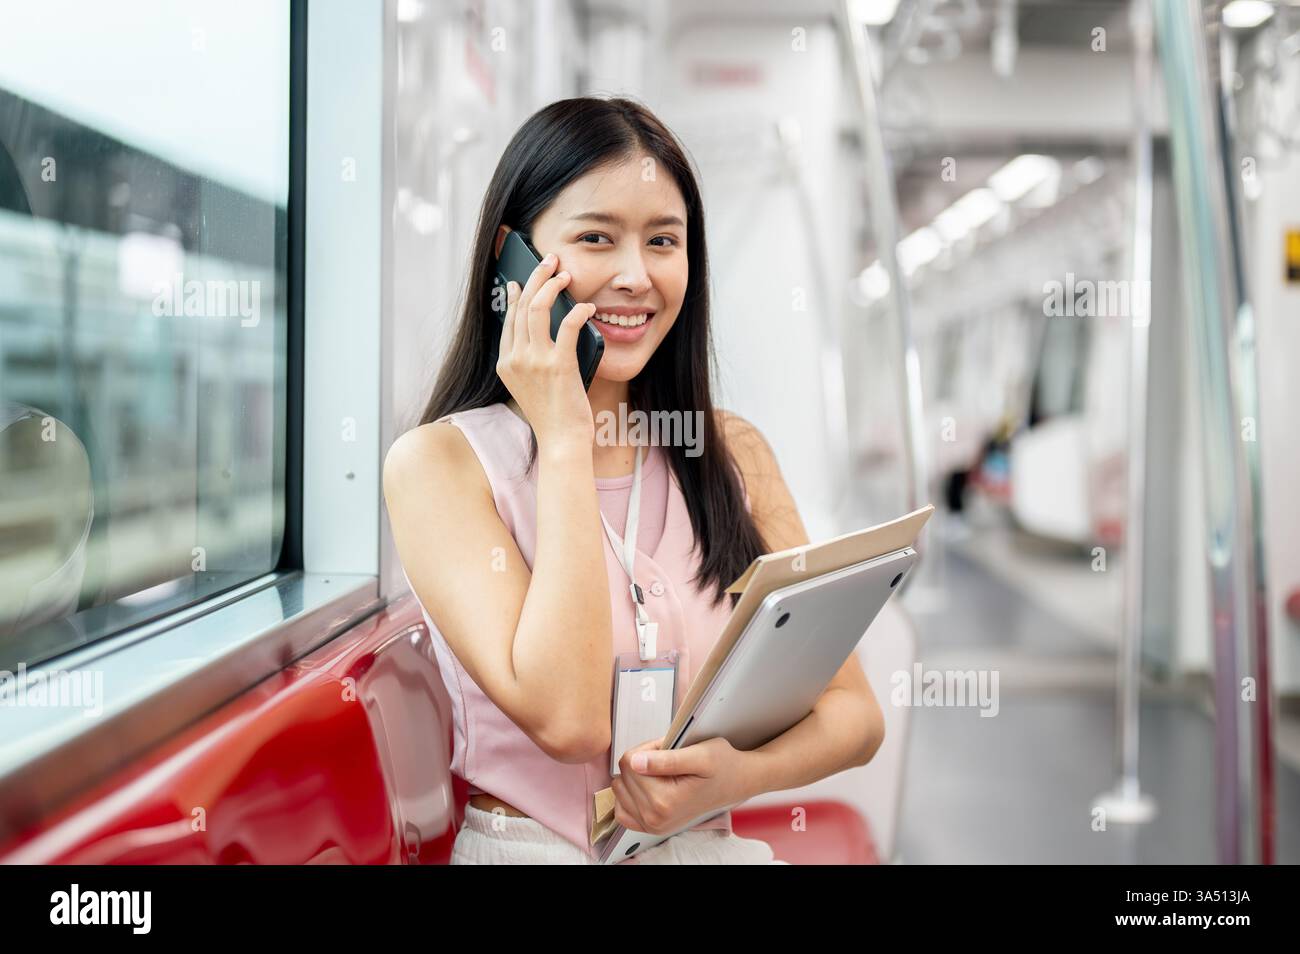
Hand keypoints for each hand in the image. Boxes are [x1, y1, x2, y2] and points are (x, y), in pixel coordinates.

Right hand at [495, 250, 597, 450]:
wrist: (562, 440)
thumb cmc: (553, 414)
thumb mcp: (531, 384)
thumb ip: (530, 358)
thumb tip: (541, 330)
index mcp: (506, 363)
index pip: (509, 319)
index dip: (517, 294)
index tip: (523, 280)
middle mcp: (516, 359)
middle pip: (522, 305)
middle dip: (536, 277)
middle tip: (549, 261)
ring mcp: (535, 361)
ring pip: (538, 308)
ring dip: (552, 285)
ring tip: (565, 274)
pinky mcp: (559, 365)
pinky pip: (569, 326)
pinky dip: (579, 311)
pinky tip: (588, 307)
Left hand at [610, 736, 753, 835]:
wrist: (736, 782)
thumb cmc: (722, 766)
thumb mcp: (700, 755)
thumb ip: (666, 759)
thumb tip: (634, 762)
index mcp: (665, 802)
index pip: (630, 762)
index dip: (649, 749)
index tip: (669, 751)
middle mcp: (655, 819)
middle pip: (624, 775)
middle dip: (643, 762)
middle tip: (670, 762)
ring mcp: (651, 826)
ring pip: (621, 788)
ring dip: (639, 776)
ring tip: (665, 775)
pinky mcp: (650, 827)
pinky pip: (622, 808)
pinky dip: (631, 794)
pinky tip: (651, 787)